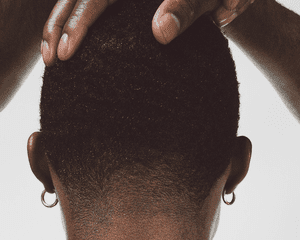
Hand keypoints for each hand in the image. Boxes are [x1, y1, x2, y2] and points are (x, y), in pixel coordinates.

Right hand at [41, 0, 238, 65]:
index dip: (78, 22)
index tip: (65, 53)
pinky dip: (85, 29)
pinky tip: (77, 46)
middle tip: (49, 58)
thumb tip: (160, 31)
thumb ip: (187, 6)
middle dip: (59, 24)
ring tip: (52, 53)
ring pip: (85, 0)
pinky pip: (102, 12)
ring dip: (64, 25)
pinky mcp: (131, 4)